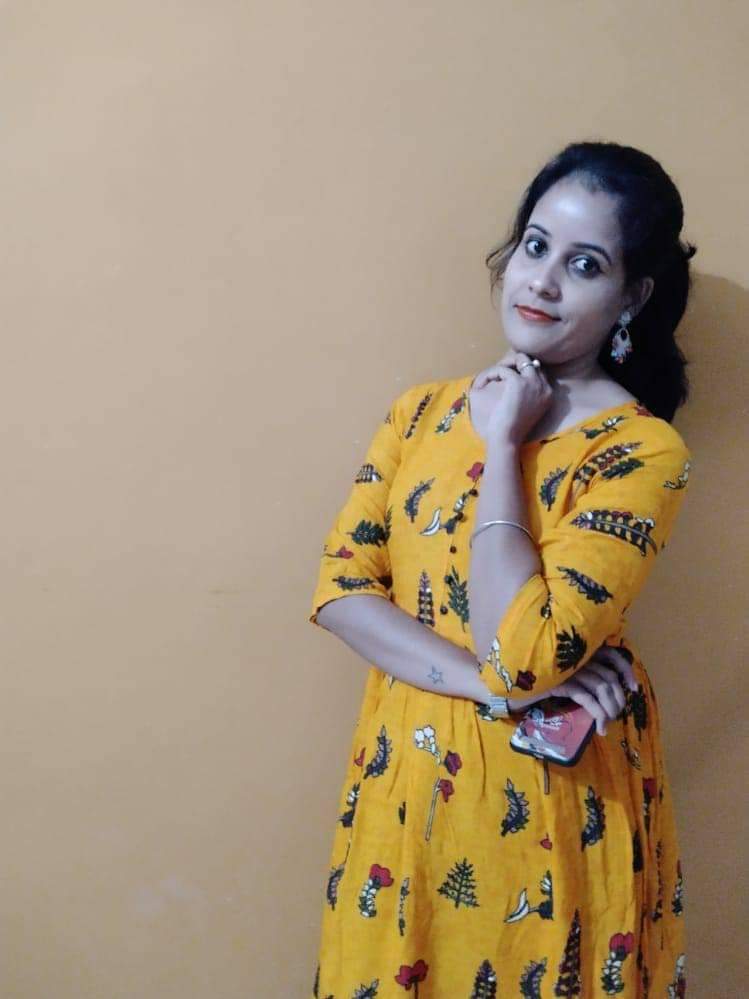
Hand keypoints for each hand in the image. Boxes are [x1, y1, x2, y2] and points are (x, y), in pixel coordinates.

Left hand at [469, 351, 552, 445]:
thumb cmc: (513, 428)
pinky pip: (503, 369)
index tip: (507, 375)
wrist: (508, 438)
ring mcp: (532, 383)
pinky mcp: (518, 382)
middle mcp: (544, 386)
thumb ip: (528, 393)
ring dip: (503, 365)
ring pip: (518, 361)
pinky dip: (492, 373)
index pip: (537, 370)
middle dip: (513, 364)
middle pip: (529, 362)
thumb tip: (516, 374)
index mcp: (548, 393)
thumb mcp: (527, 409)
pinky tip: (485, 382)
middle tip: (498, 372)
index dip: (521, 369)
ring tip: (492, 375)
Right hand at [510, 644, 637, 735]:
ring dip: (610, 709)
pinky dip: (599, 714)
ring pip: (602, 687)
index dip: (626, 671)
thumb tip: (609, 695)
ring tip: (608, 723)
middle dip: (618, 698)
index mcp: (580, 652)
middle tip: (617, 714)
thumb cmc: (539, 684)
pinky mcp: (562, 682)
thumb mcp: (566, 678)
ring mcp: (570, 668)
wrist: (512, 688)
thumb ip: (583, 678)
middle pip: (610, 676)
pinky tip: (600, 726)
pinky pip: (588, 698)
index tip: (634, 688)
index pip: (611, 654)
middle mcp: (577, 656)